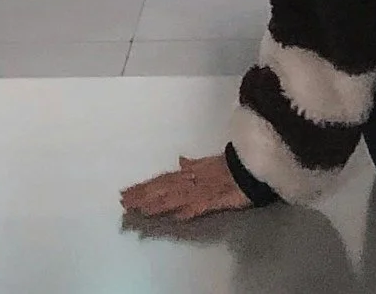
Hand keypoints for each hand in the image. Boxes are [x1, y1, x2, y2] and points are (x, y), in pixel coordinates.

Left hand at [120, 151, 254, 225]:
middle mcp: (191, 181)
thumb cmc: (230, 165)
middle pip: (163, 188)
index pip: (161, 181)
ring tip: (138, 209)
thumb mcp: (210, 162)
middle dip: (142, 195)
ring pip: (176, 197)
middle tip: (123, 202)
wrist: (252, 167)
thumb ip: (194, 164)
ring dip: (157, 203)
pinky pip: (200, 205)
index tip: (126, 193)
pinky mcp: (215, 200)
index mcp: (189, 173)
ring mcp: (202, 191)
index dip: (143, 187)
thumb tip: (180, 161)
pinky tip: (175, 216)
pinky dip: (188, 209)